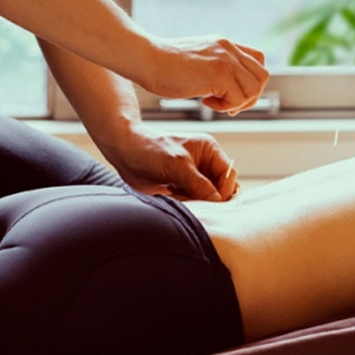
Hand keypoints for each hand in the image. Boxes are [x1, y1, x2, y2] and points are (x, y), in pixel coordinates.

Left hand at [102, 124, 238, 200]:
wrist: (125, 153)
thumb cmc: (151, 149)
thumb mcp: (178, 165)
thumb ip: (200, 184)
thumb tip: (218, 201)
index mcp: (209, 150)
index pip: (229, 174)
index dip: (224, 189)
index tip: (215, 202)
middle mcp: (204, 163)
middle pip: (220, 188)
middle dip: (210, 198)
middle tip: (194, 200)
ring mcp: (193, 177)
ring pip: (206, 198)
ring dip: (196, 202)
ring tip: (178, 195)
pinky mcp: (181, 188)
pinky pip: (193, 202)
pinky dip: (186, 204)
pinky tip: (172, 197)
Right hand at [142, 36, 269, 115]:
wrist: (146, 59)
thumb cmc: (164, 65)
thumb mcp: (197, 60)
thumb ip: (214, 67)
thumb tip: (225, 87)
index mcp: (224, 44)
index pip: (257, 60)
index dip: (250, 81)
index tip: (230, 93)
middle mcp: (229, 49)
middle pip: (262, 76)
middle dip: (250, 96)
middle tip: (227, 104)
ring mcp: (225, 60)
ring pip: (255, 88)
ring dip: (238, 103)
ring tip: (214, 103)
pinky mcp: (219, 74)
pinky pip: (238, 98)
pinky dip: (225, 107)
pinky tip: (204, 102)